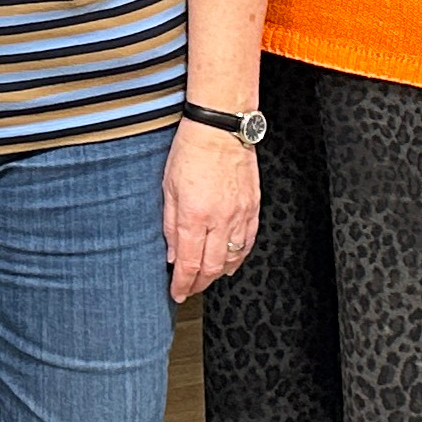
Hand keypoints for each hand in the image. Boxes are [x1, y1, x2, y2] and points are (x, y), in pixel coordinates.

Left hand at [162, 121, 259, 302]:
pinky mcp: (253, 207)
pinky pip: (248, 242)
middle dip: (199, 283)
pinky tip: (231, 262)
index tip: (177, 293)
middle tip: (190, 289)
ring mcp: (239, 215)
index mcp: (194, 215)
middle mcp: (219, 219)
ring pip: (232, 259)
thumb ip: (170, 225)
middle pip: (211, 267)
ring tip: (207, 278)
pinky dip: (239, 258)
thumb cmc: (191, 151)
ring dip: (219, 274)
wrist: (220, 128)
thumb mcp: (168, 188)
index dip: (183, 284)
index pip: (188, 263)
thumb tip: (171, 255)